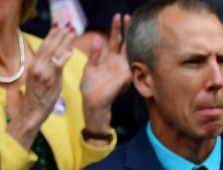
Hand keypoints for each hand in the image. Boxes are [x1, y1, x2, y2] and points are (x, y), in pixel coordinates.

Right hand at [8, 24, 75, 136]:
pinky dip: (63, 57)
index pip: (44, 47)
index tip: (59, 28)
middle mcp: (37, 66)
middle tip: (68, 27)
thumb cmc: (38, 97)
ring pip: (53, 53)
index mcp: (34, 64)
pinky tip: (70, 51)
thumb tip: (56, 58)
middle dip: (59, 36)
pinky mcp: (49, 79)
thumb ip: (48, 68)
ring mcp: (42, 72)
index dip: (52, 36)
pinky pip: (57, 66)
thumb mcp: (41, 79)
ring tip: (71, 34)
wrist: (32, 111)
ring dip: (63, 42)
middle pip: (49, 47)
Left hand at [80, 14, 130, 135]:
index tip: (118, 16)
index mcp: (109, 58)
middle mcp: (118, 62)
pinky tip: (132, 40)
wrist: (93, 101)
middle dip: (126, 29)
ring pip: (129, 49)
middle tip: (127, 16)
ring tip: (129, 21)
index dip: (117, 29)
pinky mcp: (126, 74)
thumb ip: (95, 53)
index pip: (115, 40)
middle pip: (124, 42)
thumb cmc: (91, 86)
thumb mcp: (91, 66)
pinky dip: (132, 50)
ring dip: (130, 36)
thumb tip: (97, 37)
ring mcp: (123, 67)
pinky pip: (130, 60)